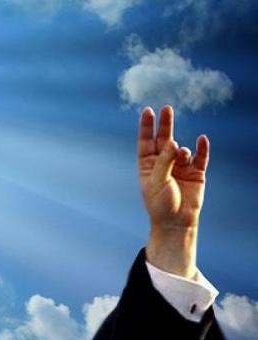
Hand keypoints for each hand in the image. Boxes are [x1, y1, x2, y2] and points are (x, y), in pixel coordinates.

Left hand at [138, 106, 209, 277]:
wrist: (176, 222)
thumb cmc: (160, 204)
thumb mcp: (157, 182)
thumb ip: (164, 162)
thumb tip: (172, 143)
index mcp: (148, 166)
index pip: (146, 142)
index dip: (146, 127)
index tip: (147, 111)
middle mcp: (163, 164)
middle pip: (163, 139)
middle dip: (165, 124)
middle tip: (166, 109)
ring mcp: (180, 167)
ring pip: (181, 149)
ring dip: (181, 150)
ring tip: (180, 155)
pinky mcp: (196, 173)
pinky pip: (200, 157)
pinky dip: (201, 148)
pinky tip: (202, 140)